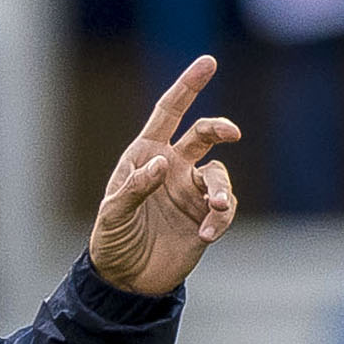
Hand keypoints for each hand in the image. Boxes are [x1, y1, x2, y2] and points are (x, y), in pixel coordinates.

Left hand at [87, 55, 240, 295]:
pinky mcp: (205, 218)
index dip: (188, 86)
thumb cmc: (112, 241)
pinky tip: (205, 235)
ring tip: (213, 209)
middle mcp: (173, 167)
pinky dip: (220, 220)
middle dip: (219, 129)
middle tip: (231, 134)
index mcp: (146, 154)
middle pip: (203, 134)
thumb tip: (162, 163)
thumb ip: (134, 187)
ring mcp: (190, 192)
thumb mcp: (113, 214)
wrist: (126, 280)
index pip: (170, 112)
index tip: (209, 62)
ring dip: (220, 189)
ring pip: (219, 175)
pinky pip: (224, 209)